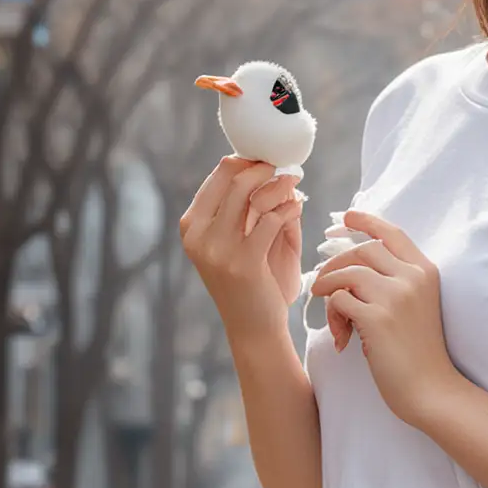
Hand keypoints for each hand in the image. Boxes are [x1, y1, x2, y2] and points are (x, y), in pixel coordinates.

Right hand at [180, 155, 302, 341]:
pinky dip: (288, 208)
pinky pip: (271, 219)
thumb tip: (264, 168)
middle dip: (263, 168)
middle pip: (233, 181)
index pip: (217, 178)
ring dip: (279, 184)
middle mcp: (198, 236)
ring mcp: (218, 250)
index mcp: (191, 227)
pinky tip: (297, 208)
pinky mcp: (244, 262)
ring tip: (294, 182)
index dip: (244, 162)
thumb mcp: (234, 242)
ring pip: (252, 196)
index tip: (266, 158)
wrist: (252, 329)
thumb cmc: (248, 282)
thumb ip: (242, 209)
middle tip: (284, 166)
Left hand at [308, 209, 456, 427]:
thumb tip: (353, 268)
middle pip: (362, 250)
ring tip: (334, 317)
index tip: (346, 218)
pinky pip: (339, 300)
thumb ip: (397, 282)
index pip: (392, 234)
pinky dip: (333, 316)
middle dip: (336, 263)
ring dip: (330, 291)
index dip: (367, 221)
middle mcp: (412, 278)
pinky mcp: (377, 318)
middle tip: (322, 284)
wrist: (431, 388)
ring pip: (346, 274)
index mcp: (425, 271)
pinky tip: (342, 338)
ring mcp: (395, 296)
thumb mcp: (418, 306)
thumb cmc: (420, 352)